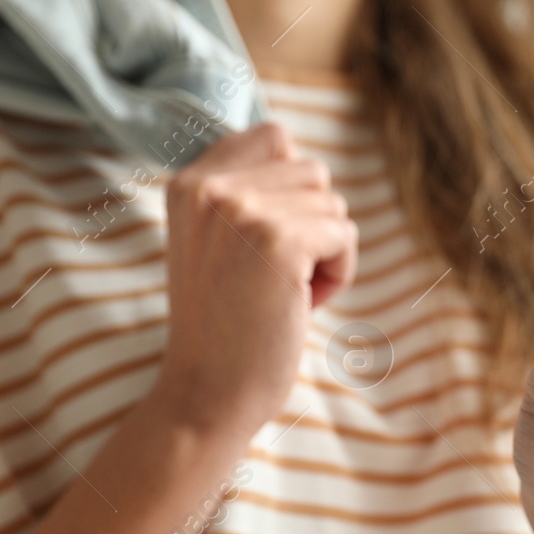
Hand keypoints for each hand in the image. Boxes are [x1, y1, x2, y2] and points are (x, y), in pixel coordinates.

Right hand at [155, 122, 358, 436]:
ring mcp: (241, 211)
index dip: (290, 190)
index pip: (274, 138)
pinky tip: (300, 302)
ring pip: (332, 202)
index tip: (266, 243)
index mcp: (189, 183)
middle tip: (274, 276)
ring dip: (325, 250)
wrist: (206, 395)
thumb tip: (294, 150)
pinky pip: (345, 234)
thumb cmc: (225, 323)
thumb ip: (242, 190)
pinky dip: (338, 271)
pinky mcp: (278, 241)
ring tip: (282, 290)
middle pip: (311, 171)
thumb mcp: (212, 240)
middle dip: (311, 225)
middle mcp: (208, 187)